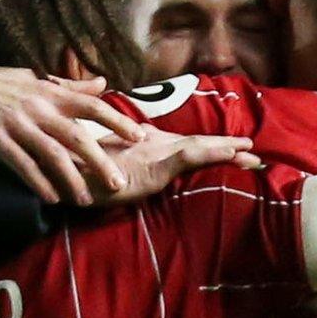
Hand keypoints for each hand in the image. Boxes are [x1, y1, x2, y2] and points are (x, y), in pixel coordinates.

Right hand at [0, 60, 146, 205]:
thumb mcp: (34, 79)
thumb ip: (70, 86)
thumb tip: (103, 84)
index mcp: (49, 92)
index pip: (92, 105)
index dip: (117, 120)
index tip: (139, 137)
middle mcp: (37, 108)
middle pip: (77, 136)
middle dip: (100, 161)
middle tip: (119, 183)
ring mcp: (16, 124)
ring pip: (51, 154)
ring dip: (71, 180)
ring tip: (86, 200)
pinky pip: (21, 165)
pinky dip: (38, 182)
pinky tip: (51, 198)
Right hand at [84, 127, 258, 207]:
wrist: (62, 173)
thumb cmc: (78, 170)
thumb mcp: (103, 168)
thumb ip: (116, 164)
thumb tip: (120, 170)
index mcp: (144, 144)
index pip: (183, 145)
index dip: (209, 146)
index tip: (233, 149)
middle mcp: (153, 144)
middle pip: (196, 144)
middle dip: (226, 147)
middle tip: (254, 152)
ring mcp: (154, 154)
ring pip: (199, 147)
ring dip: (226, 150)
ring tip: (252, 154)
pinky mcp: (153, 166)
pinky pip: (190, 157)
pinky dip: (212, 153)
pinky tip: (231, 153)